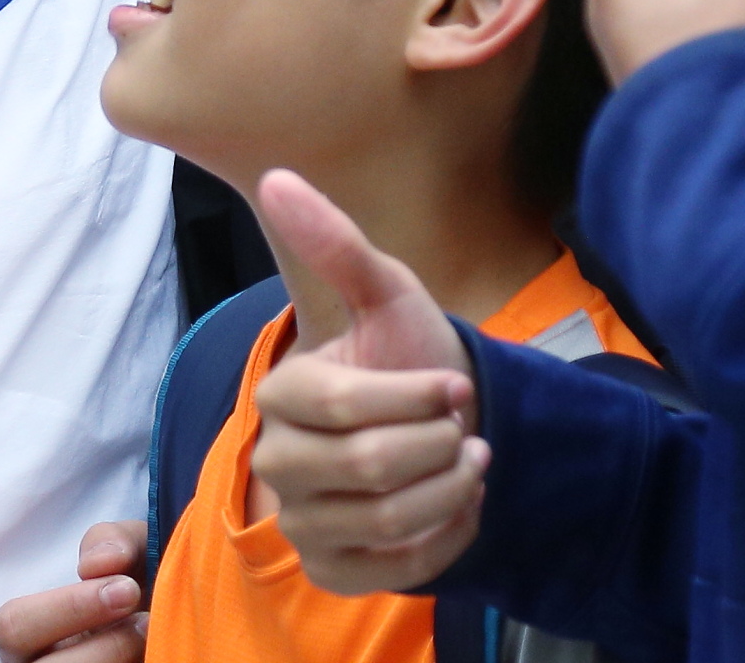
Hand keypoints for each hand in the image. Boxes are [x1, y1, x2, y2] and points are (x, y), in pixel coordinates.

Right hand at [0, 520, 147, 661]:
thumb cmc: (145, 581)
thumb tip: (99, 563)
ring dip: (118, 662)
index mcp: (33, 632)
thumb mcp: (135, 550)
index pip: (13, 626)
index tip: (126, 588)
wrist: (181, 613)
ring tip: (155, 640)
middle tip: (147, 624)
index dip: (67, 607)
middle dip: (101, 646)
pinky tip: (155, 655)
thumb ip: (113, 540)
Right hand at [247, 171, 484, 594]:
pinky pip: (400, 568)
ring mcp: (302, 522)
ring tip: (468, 458)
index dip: (417, 396)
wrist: (445, 417)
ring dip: (453, 486)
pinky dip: (449, 531)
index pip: (348, 406)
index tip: (456, 386)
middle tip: (460, 424)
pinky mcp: (335, 569)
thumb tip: (277, 175)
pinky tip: (458, 501)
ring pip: (390, 519)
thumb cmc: (409, 351)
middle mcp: (277, 462)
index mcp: (280, 394)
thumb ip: (334, 241)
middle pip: (371, 466)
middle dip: (440, 442)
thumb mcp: (386, 291)